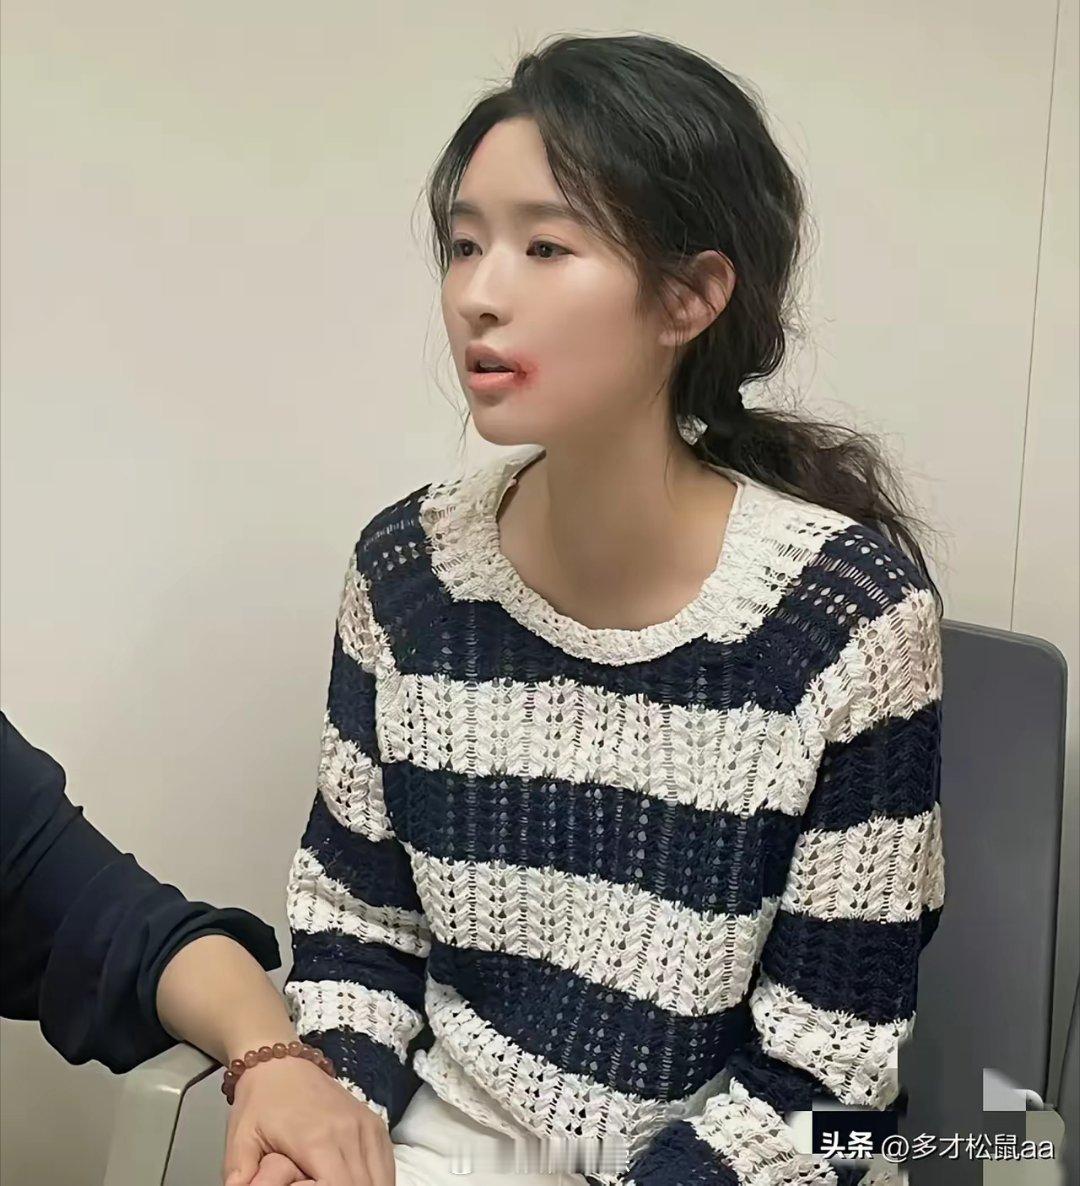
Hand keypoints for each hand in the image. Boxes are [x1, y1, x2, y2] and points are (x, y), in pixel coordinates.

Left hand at [222, 1055, 395, 1185]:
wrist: (279, 1062)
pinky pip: (386, 1162)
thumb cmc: (260, 1102)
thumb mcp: (240, 1140)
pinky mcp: (373, 1122)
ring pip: (381, 1177)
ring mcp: (365, 1124)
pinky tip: (361, 1184)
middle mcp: (348, 1130)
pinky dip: (379, 1180)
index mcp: (317, 1139)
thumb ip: (240, 1174)